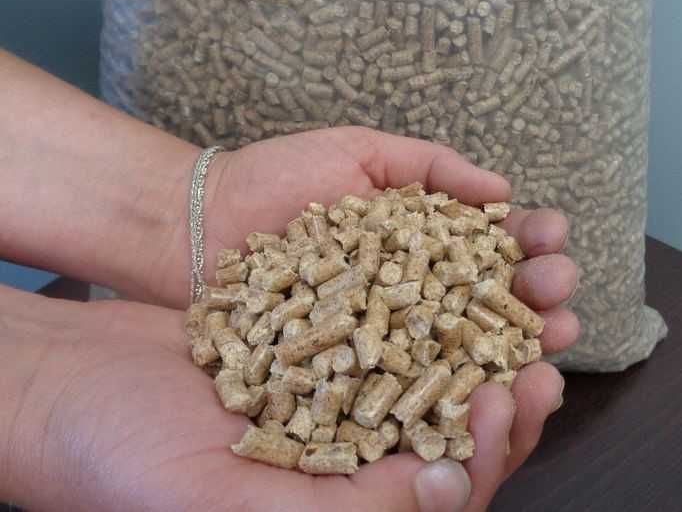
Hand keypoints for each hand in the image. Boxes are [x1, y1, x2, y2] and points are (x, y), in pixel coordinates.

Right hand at [1, 232, 575, 511]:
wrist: (73, 388)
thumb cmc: (126, 462)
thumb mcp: (231, 504)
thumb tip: (448, 492)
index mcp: (348, 501)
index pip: (449, 484)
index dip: (492, 442)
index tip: (511, 392)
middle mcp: (355, 444)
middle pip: (457, 418)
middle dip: (509, 376)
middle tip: (551, 333)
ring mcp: (340, 383)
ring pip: (435, 356)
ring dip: (484, 321)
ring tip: (525, 281)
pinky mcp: (319, 332)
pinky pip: (387, 310)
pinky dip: (426, 282)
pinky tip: (457, 253)